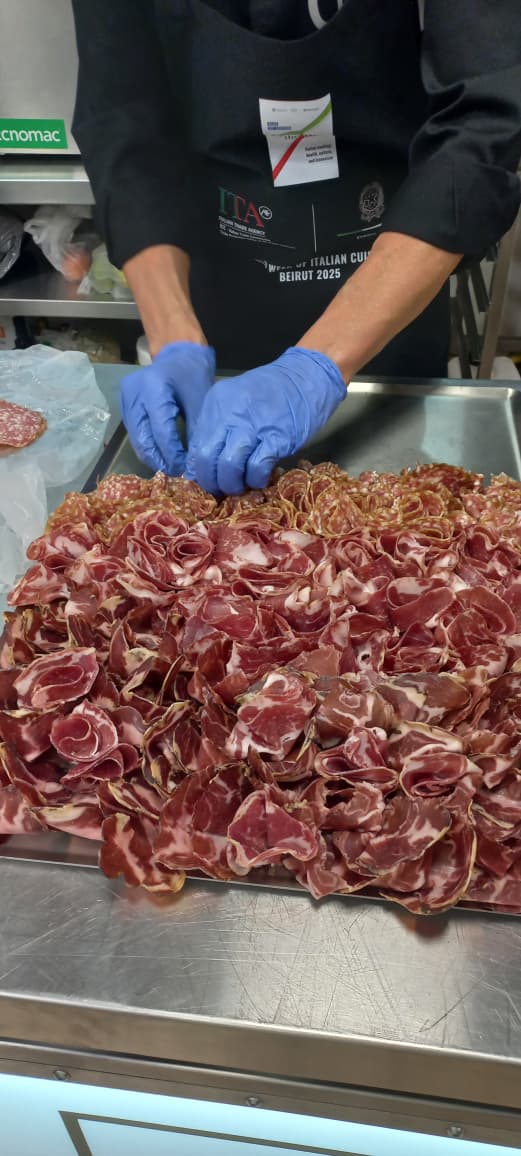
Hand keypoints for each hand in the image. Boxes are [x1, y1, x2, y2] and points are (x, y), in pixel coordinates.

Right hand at [120, 342, 215, 474]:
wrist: (176, 353)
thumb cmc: (191, 375)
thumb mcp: (199, 402)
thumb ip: (195, 432)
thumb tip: (193, 464)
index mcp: (154, 387)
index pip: (161, 431)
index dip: (172, 454)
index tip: (185, 468)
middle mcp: (134, 393)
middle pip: (143, 438)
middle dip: (160, 460)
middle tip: (176, 472)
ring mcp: (126, 400)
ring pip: (136, 439)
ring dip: (152, 457)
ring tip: (170, 467)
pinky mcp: (124, 406)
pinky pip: (134, 433)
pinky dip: (147, 446)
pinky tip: (161, 455)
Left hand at [185, 347, 345, 494]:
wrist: (307, 376)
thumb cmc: (271, 392)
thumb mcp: (235, 402)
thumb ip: (219, 428)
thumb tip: (206, 464)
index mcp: (215, 404)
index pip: (194, 447)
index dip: (198, 471)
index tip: (209, 481)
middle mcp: (229, 414)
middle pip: (206, 459)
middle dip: (212, 483)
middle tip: (223, 489)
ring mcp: (253, 425)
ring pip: (228, 467)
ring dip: (233, 485)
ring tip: (242, 485)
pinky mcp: (277, 437)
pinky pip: (257, 468)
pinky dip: (256, 479)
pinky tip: (260, 477)